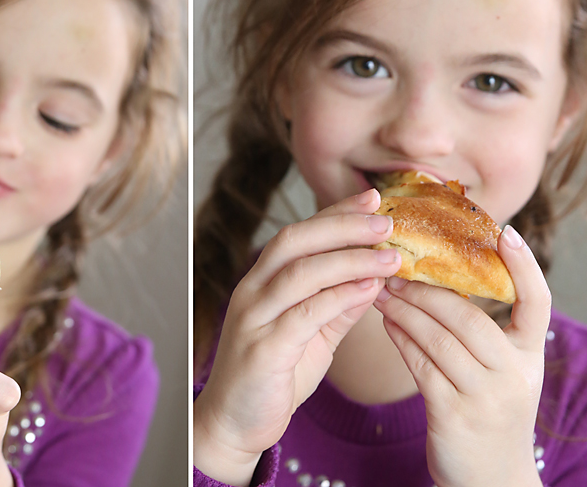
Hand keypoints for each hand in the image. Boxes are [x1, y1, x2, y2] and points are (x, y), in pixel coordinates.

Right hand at [194, 189, 401, 485]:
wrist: (235, 425)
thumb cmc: (274, 375)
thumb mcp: (314, 334)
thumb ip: (338, 304)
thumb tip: (374, 277)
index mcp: (262, 282)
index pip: (299, 234)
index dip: (336, 213)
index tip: (375, 199)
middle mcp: (252, 292)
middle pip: (294, 242)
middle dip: (343, 226)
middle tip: (387, 221)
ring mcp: (253, 319)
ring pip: (300, 273)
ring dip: (349, 259)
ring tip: (390, 257)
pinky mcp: (262, 350)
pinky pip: (303, 315)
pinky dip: (339, 298)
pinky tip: (370, 290)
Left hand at [373, 225, 546, 486]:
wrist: (489, 480)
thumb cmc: (486, 412)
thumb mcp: (497, 372)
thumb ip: (479, 334)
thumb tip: (438, 281)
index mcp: (529, 356)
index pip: (536, 303)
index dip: (524, 267)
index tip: (504, 232)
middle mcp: (515, 374)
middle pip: (468, 315)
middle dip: (427, 289)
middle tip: (395, 268)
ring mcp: (487, 396)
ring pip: (439, 337)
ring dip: (405, 309)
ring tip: (382, 290)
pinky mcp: (454, 414)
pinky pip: (421, 364)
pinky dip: (401, 337)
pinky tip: (385, 321)